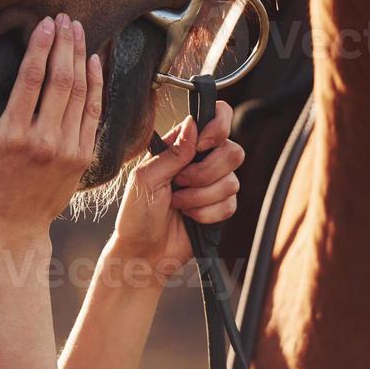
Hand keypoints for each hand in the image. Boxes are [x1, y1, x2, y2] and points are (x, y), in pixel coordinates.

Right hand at [0, 13, 102, 243]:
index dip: (41, 47)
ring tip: (78, 31)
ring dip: (81, 57)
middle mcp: (44, 140)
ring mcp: (67, 149)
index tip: (46, 22)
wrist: (13, 231)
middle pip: (61, 80)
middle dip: (64, 44)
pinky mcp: (82, 156)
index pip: (32, 80)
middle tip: (65, 17)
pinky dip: (96, 84)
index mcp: (11, 136)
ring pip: (81, 93)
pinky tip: (93, 61)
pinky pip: (93, 112)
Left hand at [109, 100, 243, 281]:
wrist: (143, 251)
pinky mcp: (219, 207)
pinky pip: (231, 205)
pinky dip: (207, 214)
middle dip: (206, 172)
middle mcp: (201, 160)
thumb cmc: (136, 214)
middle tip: (180, 182)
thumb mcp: (145, 178)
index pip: (216, 117)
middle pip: (232, 150)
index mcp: (181, 144)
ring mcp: (212, 184)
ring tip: (178, 203)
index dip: (218, 127)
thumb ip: (172, 151)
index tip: (203, 145)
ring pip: (233, 181)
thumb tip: (193, 125)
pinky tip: (189, 216)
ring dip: (200, 197)